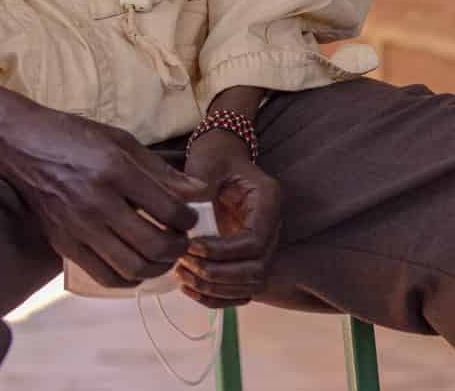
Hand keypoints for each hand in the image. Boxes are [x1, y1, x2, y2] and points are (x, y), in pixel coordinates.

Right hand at [0, 54, 206, 289]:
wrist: (21, 145)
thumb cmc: (74, 137)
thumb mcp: (122, 141)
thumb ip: (161, 171)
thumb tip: (199, 192)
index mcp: (115, 170)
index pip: (169, 210)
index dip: (189, 219)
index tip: (189, 217)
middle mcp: (97, 202)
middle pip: (155, 244)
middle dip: (179, 247)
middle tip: (183, 240)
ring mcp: (78, 227)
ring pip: (132, 267)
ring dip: (158, 267)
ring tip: (164, 255)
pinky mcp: (64, 244)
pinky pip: (104, 276)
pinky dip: (129, 279)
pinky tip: (138, 266)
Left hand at [177, 127, 281, 308]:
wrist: (221, 159)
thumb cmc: (215, 157)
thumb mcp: (207, 162)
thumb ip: (200, 187)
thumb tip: (186, 219)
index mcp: (268, 200)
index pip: (256, 241)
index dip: (224, 251)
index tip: (192, 246)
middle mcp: (271, 226)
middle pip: (258, 269)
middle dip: (219, 274)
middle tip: (185, 264)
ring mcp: (263, 245)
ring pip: (251, 284)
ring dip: (216, 287)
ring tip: (182, 274)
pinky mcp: (248, 258)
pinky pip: (240, 290)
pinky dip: (216, 296)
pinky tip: (190, 288)